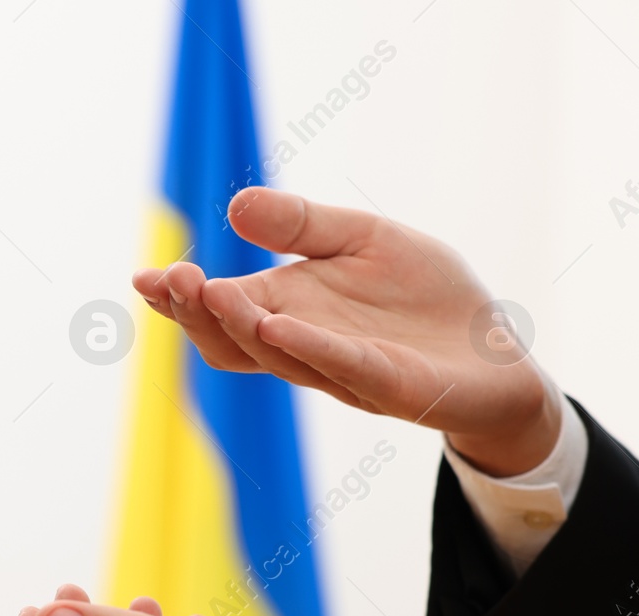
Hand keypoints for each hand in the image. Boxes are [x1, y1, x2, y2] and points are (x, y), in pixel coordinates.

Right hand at [132, 186, 560, 476]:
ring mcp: (342, 371)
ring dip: (239, 326)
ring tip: (209, 292)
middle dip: (195, 312)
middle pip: (231, 340)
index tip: (143, 275)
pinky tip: (277, 325)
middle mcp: (302, 347)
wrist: (495, 353)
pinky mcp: (392, 385)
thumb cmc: (422, 299)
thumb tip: (233, 207)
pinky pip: (341, 366)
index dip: (179, 298)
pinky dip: (305, 346)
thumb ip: (301, 226)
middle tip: (168, 280)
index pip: (219, 309)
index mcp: (287, 311)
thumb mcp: (361, 240)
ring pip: (276, 355)